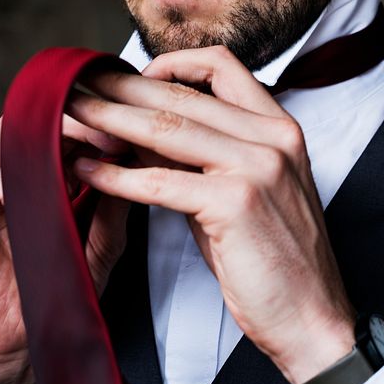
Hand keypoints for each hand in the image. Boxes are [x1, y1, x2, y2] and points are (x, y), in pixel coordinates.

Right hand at [0, 112, 130, 383]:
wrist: (22, 339)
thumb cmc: (62, 288)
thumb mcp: (102, 245)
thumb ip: (114, 206)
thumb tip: (133, 161)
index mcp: (54, 176)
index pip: (71, 132)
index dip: (99, 127)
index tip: (129, 133)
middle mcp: (21, 174)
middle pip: (40, 127)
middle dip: (74, 125)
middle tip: (103, 135)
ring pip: (7, 139)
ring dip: (39, 141)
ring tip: (69, 154)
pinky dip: (1, 175)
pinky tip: (26, 190)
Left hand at [70, 46, 355, 383]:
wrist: (313, 319)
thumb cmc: (273, 260)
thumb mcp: (239, 192)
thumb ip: (198, 156)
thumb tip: (138, 129)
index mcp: (280, 127)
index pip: (222, 66)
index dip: (170, 64)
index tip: (131, 76)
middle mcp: (274, 137)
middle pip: (182, 96)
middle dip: (120, 90)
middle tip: (76, 86)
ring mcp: (258, 166)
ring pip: (166, 130)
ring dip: (108, 121)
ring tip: (70, 117)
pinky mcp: (236, 203)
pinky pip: (160, 181)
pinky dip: (117, 175)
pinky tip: (88, 171)